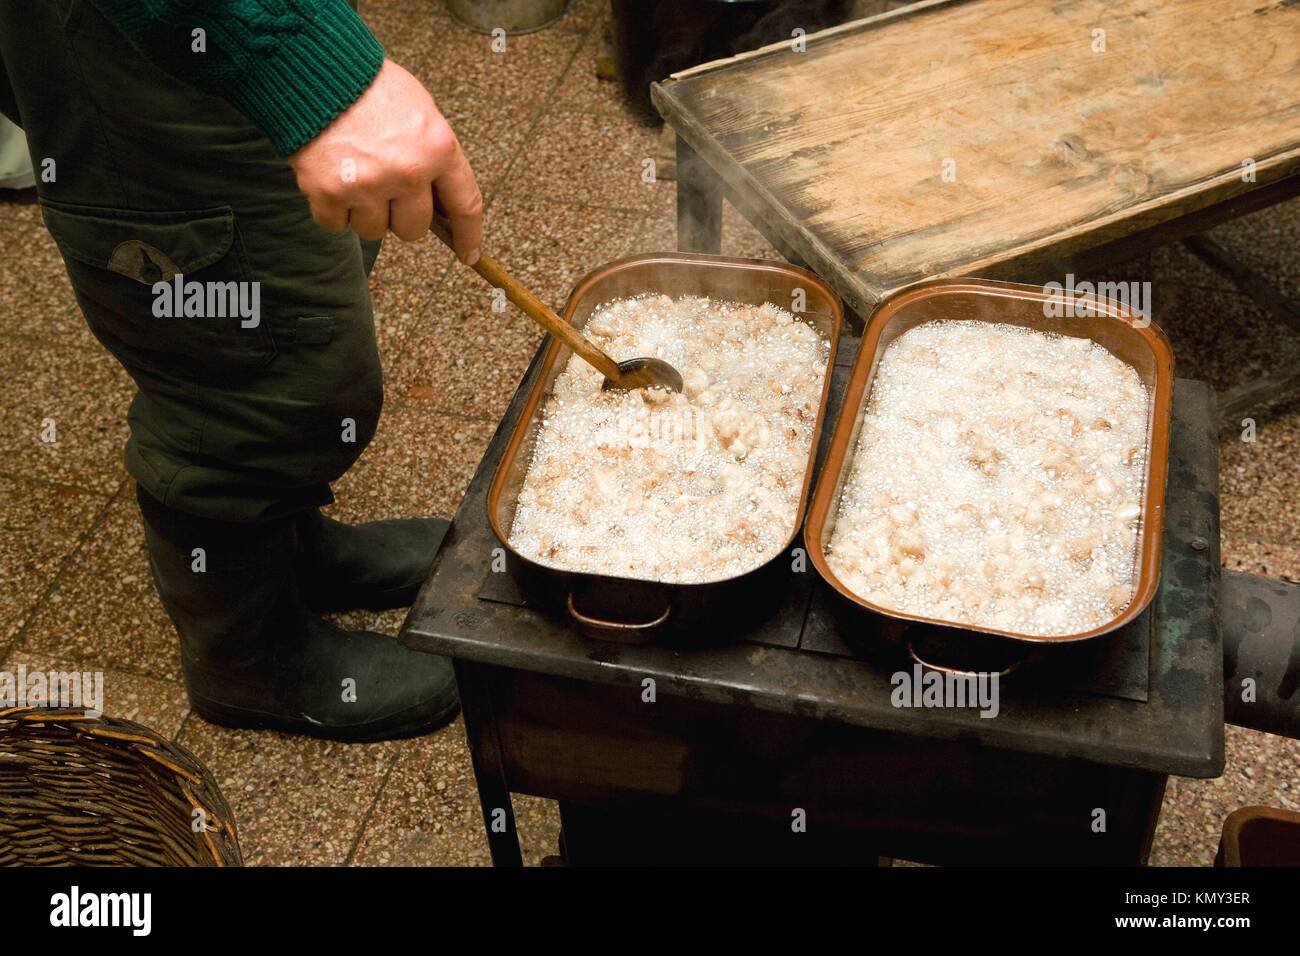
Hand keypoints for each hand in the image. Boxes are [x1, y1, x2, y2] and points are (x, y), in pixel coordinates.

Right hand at [288, 59, 482, 263]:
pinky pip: (335, 224)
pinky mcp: (329, 192)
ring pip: (373, 230)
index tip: (467, 255)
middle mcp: (408, 172)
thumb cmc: (370, 87)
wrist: (315, 67)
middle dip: (400, 216)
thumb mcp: (422, 112)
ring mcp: (368, 185)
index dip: (468, 236)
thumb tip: (442, 205)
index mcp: (438, 149)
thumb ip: (435, 158)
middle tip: (384, 187)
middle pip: (413, 229)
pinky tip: (332, 176)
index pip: (465, 206)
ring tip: (354, 172)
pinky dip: (331, 208)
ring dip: (363, 211)